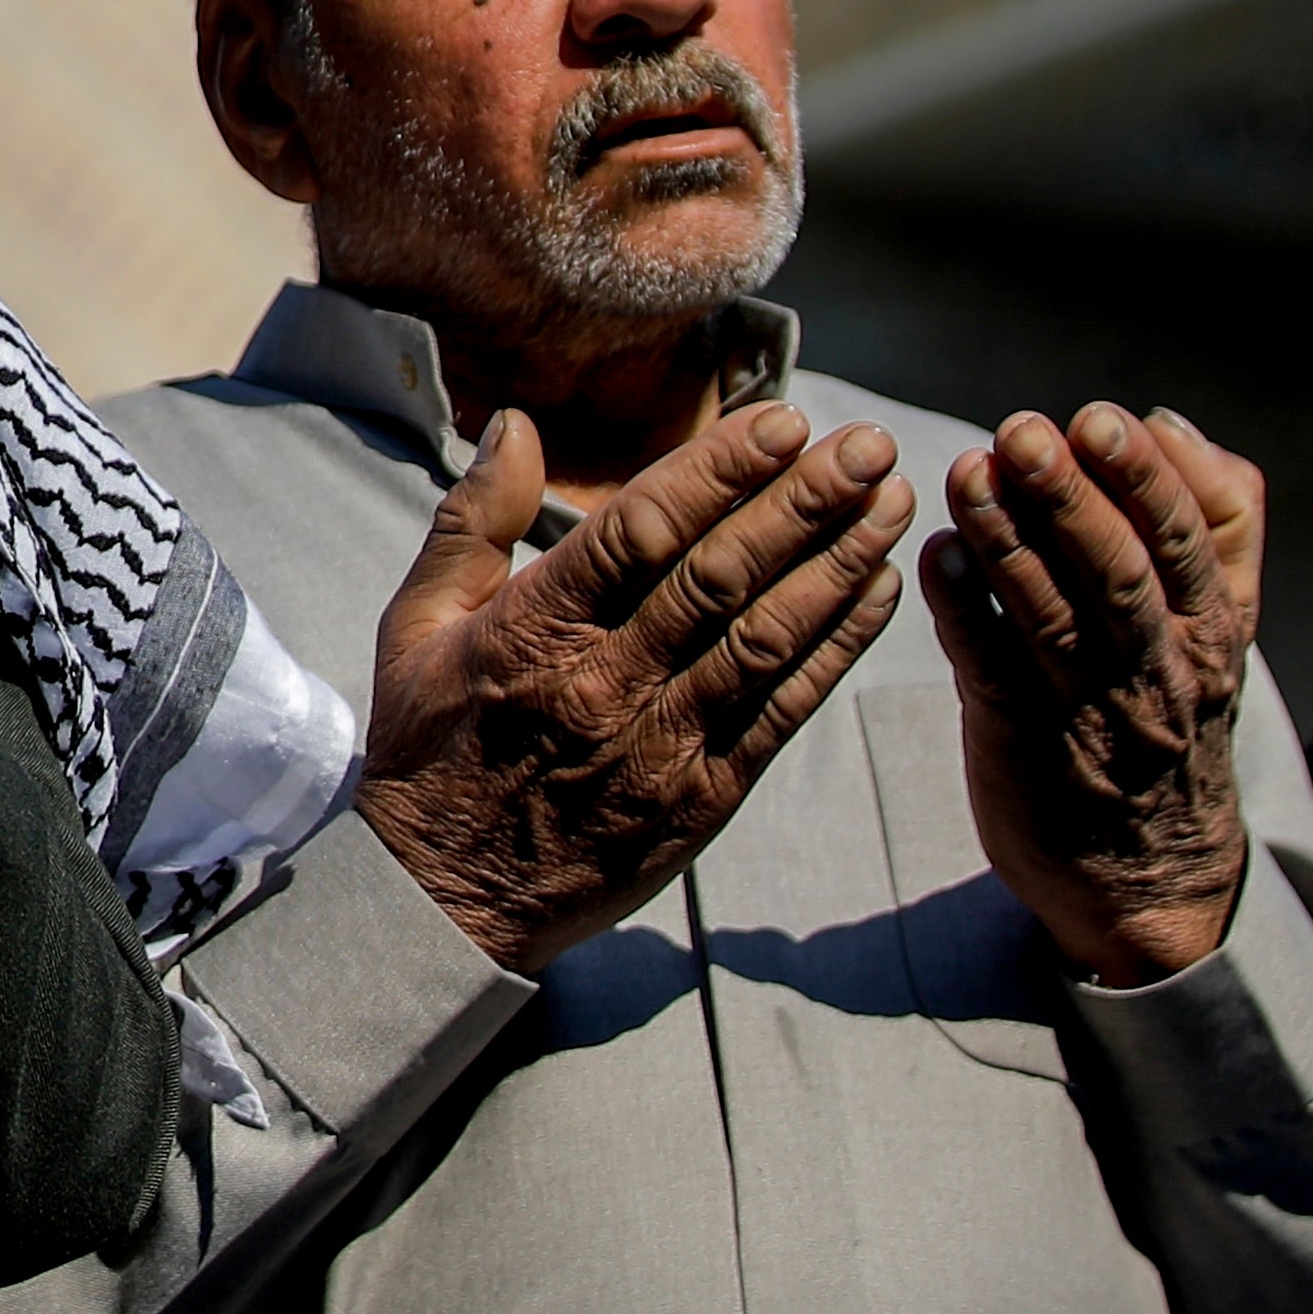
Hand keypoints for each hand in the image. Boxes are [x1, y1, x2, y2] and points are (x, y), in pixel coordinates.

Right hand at [357, 402, 912, 974]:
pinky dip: (838, 649)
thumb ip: (473, 518)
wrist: (449, 892)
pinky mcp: (705, 796)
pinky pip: (783, 710)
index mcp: (537, 629)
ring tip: (893, 503)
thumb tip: (517, 423)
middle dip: (804, 502)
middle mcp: (607, 680)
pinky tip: (880, 594)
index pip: (642, 530)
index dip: (720, 471)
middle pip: (722, 575)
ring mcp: (662, 742)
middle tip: (868, 445)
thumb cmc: (432, 743)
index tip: (783, 421)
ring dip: (840, 565)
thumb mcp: (419, 621)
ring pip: (767, 639)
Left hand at [924, 404, 1260, 985]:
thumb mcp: (1218, 626)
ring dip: (1005, 542)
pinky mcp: (1023, 746)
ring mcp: (1090, 712)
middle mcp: (1159, 670)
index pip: (1188, 545)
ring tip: (965, 473)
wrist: (1150, 879)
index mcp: (1210, 633)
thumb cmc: (1173, 717)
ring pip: (1052, 619)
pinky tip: (932, 555)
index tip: (1099, 419)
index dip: (1144, 479)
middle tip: (1022, 432)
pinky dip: (962, 613)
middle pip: (1120, 576)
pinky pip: (991, 671)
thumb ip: (1213, 525)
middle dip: (1070, 499)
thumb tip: (1171, 422)